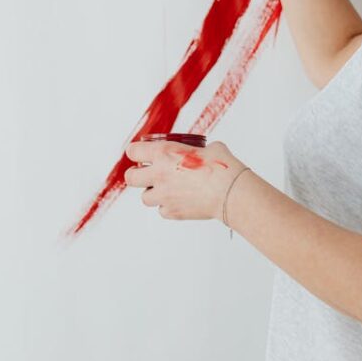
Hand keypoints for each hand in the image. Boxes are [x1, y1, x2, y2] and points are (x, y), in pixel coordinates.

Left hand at [124, 139, 248, 220]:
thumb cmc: (222, 169)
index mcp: (164, 153)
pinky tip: (178, 201)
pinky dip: (167, 207)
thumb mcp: (209, 148)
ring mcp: (164, 195)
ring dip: (153, 193)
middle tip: (145, 174)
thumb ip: (197, 150)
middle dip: (136, 175)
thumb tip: (201, 152)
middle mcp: (159, 174)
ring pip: (144, 198)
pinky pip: (162, 211)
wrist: (231, 193)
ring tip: (166, 189)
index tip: (140, 154)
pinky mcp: (173, 212)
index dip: (136, 152)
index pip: (133, 151)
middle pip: (130, 177)